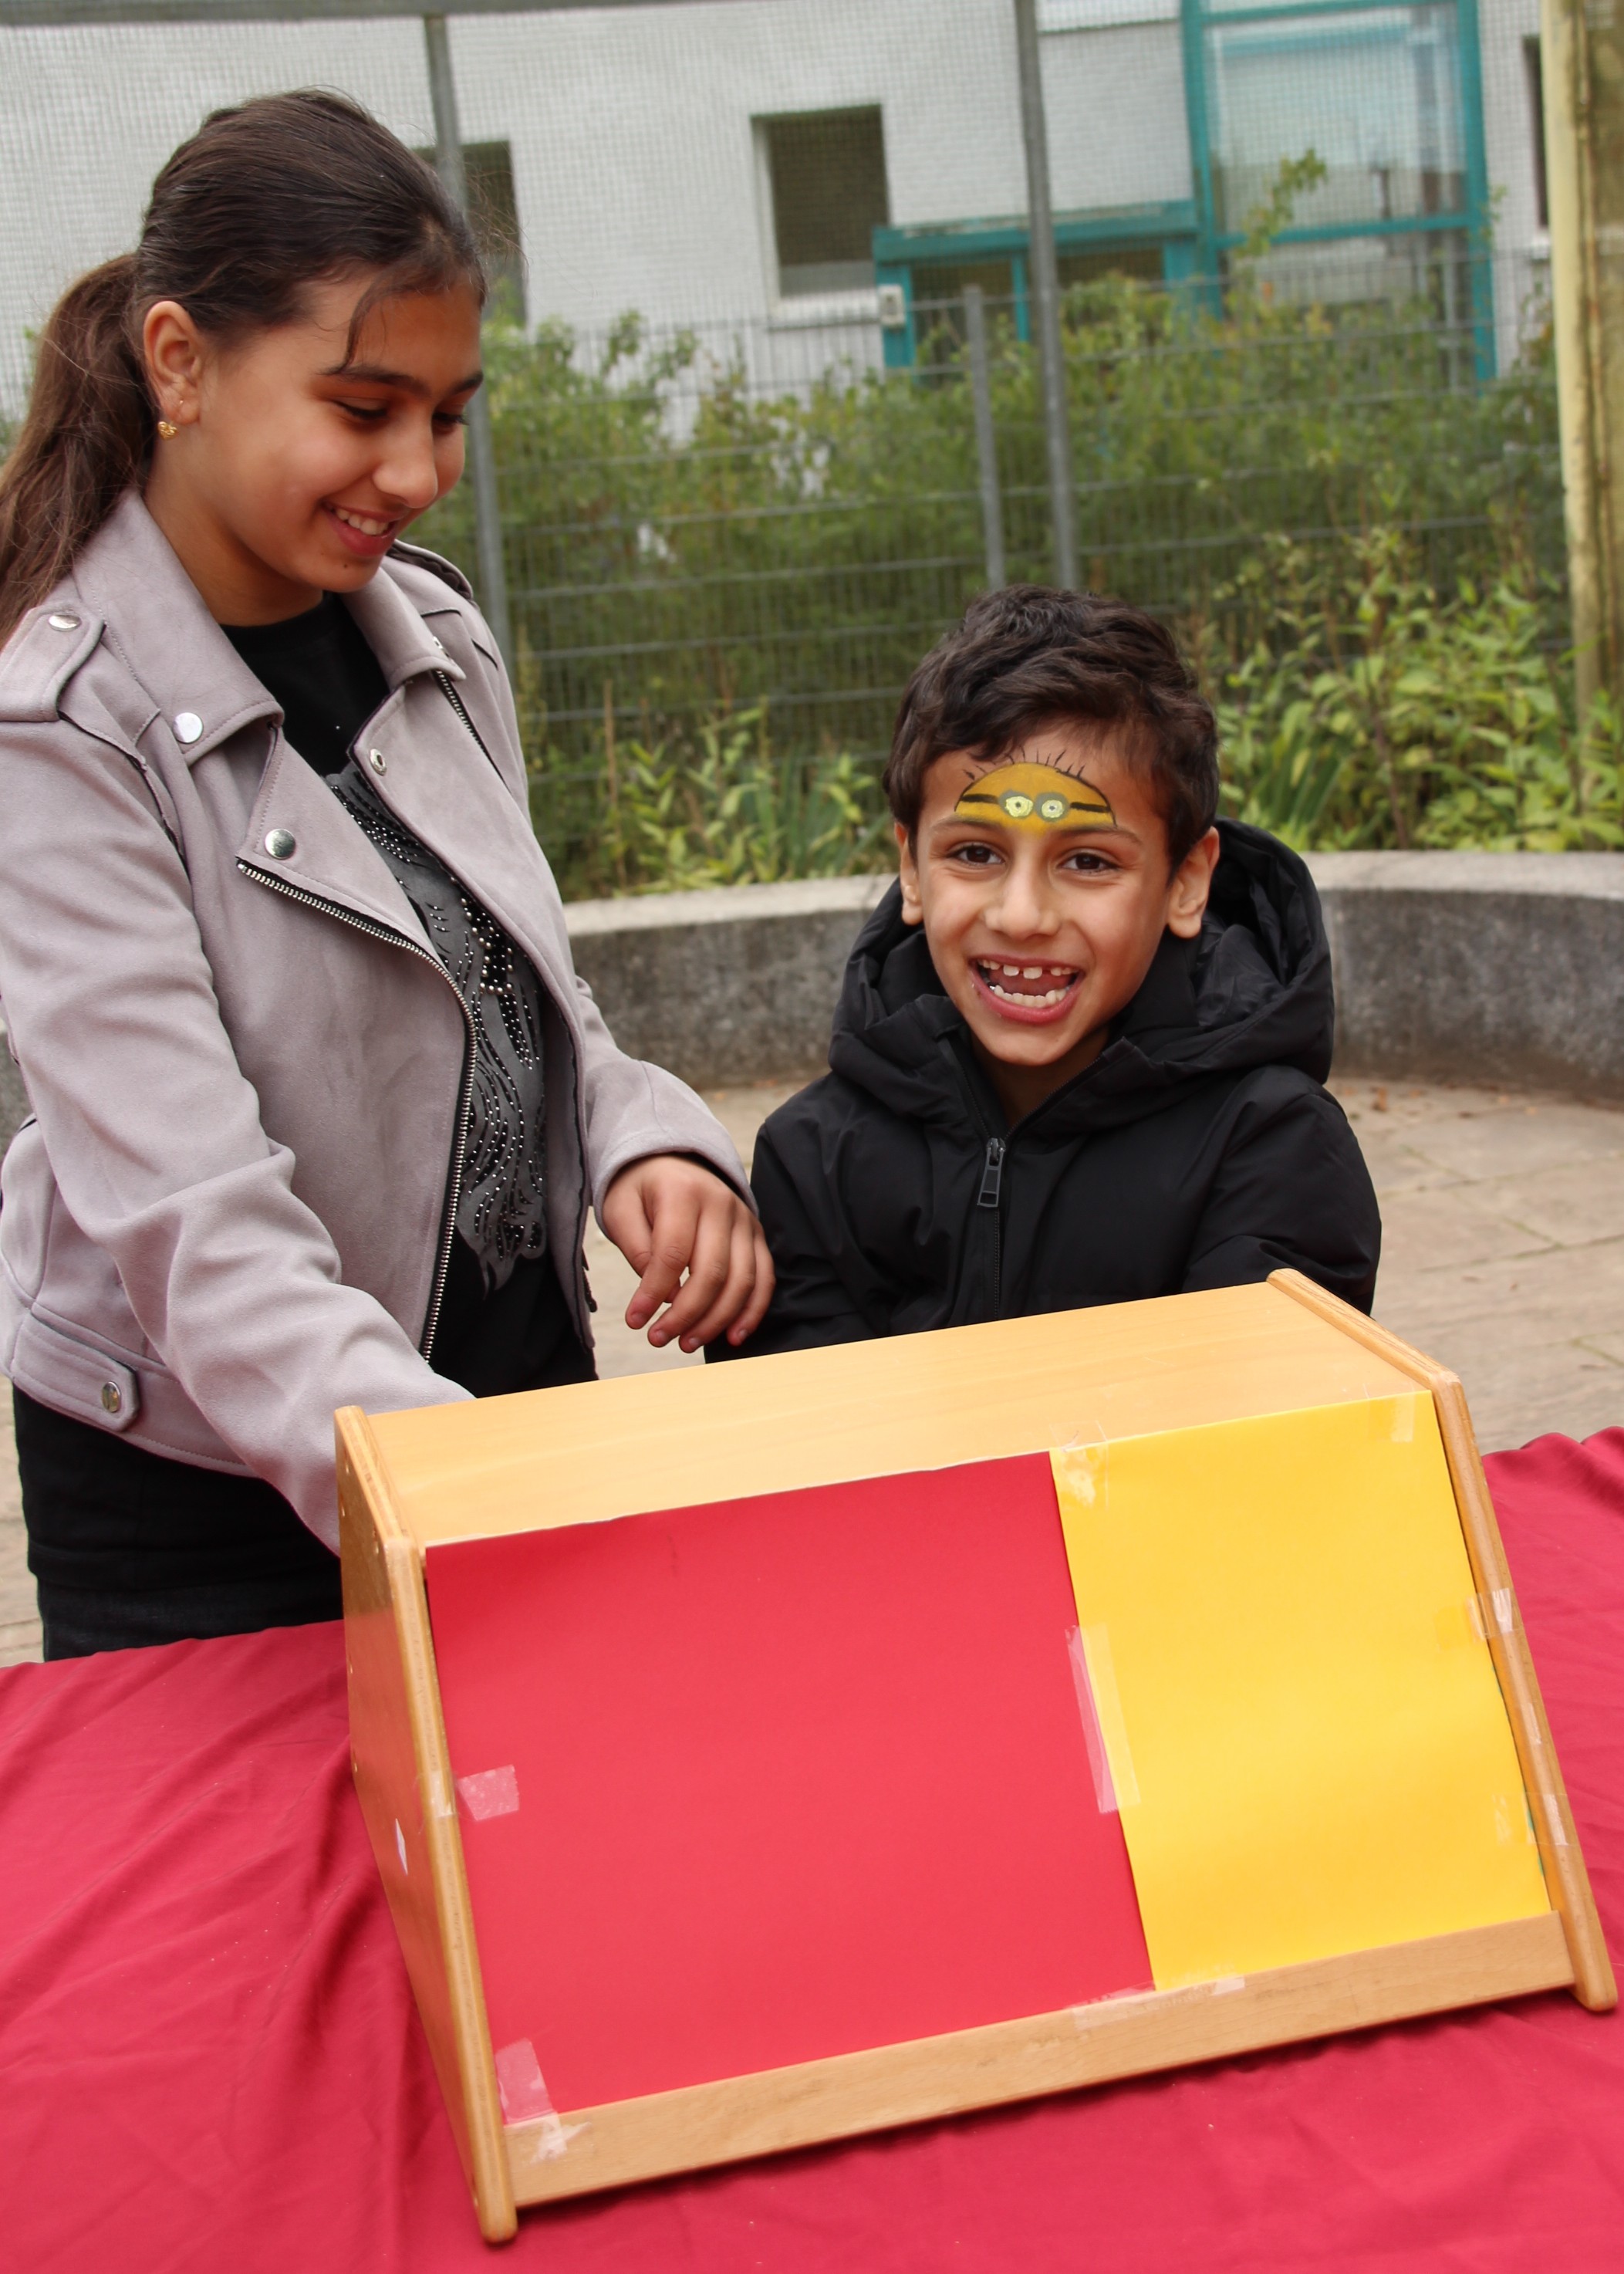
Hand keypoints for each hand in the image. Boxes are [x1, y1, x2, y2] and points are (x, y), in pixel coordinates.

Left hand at [600, 1155, 774, 1352]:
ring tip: (687, 1343)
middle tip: (659, 1339)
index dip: (654, 1292)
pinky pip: (764, 1278)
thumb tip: (663, 1294)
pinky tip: (732, 1336)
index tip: (634, 1320)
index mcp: (683, 1192)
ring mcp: (744, 1220)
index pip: (672, 1253)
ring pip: (741, 1280)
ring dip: (716, 1320)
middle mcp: (721, 1204)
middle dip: (686, 1314)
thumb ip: (636, 1247)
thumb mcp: (620, 1207)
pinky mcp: (756, 1235)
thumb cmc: (641, 1190)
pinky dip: (752, 1311)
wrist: (673, 1161)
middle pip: (711, 1271)